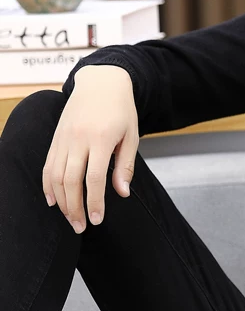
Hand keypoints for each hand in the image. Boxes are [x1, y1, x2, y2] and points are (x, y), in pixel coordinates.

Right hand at [42, 65, 138, 233]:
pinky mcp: (55, 138)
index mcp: (101, 138)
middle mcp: (78, 139)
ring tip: (70, 218)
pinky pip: (47, 165)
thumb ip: (125, 166)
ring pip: (55, 175)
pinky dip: (47, 185)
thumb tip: (121, 194)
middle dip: (75, 208)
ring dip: (61, 201)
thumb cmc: (121, 111)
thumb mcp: (131, 135)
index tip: (97, 220)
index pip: (94, 178)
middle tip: (81, 227)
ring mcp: (64, 138)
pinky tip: (52, 201)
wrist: (101, 83)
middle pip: (70, 181)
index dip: (94, 202)